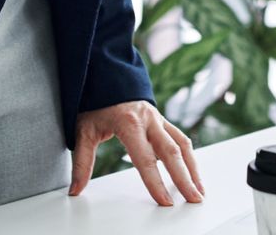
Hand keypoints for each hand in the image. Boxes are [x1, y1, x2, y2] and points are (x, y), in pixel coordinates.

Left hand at [71, 100, 202, 205]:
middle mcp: (148, 120)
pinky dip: (188, 156)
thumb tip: (76, 189)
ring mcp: (158, 118)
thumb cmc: (95, 103)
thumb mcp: (84, 131)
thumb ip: (82, 162)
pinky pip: (180, 138)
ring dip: (193, 168)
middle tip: (194, 199)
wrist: (106, 74)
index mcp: (129, 123)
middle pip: (171, 152)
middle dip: (184, 178)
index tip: (165, 201)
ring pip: (182, 144)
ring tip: (200, 189)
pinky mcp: (162, 119)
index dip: (156, 182)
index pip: (145, 159)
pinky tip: (193, 171)